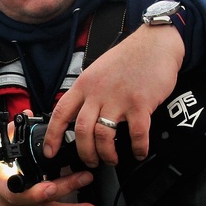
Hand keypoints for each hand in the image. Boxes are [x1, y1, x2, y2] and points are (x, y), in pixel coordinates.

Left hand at [43, 25, 184, 167]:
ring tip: (111, 159)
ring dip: (107, 153)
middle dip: (84, 152)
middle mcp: (98, 92)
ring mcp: (119, 99)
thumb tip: (79, 115)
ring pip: (104, 135)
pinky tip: (139, 152)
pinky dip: (137, 148)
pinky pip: (137, 133)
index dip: (53, 135)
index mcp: (84, 85)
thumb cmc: (127, 58)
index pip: (61, 112)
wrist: (154, 44)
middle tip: (90, 161)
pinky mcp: (141, 103)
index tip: (51, 151)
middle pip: (82, 130)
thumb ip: (88, 92)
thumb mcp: (97, 71)